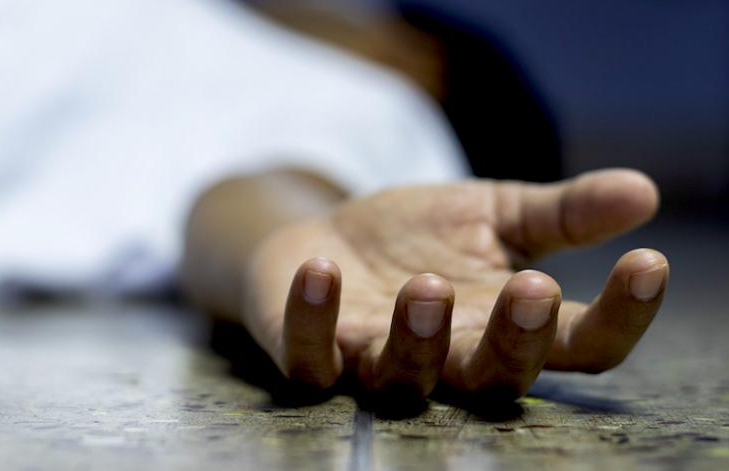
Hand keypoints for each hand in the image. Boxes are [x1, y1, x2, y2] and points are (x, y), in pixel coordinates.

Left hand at [244, 169, 668, 399]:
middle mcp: (448, 358)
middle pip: (496, 378)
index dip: (620, 316)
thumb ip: (559, 212)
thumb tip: (642, 190)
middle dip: (517, 340)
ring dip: (419, 338)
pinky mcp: (315, 350)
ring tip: (430, 284)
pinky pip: (311, 356)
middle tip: (536, 288)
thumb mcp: (493, 213)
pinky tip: (321, 269)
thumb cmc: (418, 235)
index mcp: (502, 326)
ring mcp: (377, 360)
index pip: (578, 345)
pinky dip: (313, 320)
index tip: (648, 264)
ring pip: (405, 379)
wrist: (330, 237)